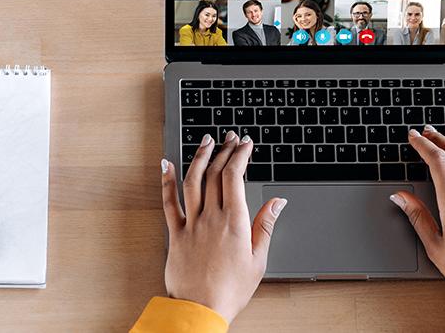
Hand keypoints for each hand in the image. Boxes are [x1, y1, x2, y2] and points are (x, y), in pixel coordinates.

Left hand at [159, 131, 285, 323]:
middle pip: (214, 175)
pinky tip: (167, 164)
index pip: (235, 177)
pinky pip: (169, 203)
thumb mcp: (258, 260)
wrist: (201, 308)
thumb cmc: (232, 290)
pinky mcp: (175, 234)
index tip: (245, 143)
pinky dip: (166, 181)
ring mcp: (191, 224)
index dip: (239, 156)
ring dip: (199, 157)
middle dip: (223, 151)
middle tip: (229, 137)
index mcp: (235, 223)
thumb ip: (266, 226)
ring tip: (205, 141)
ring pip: (192, 181)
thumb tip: (278, 201)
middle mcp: (211, 218)